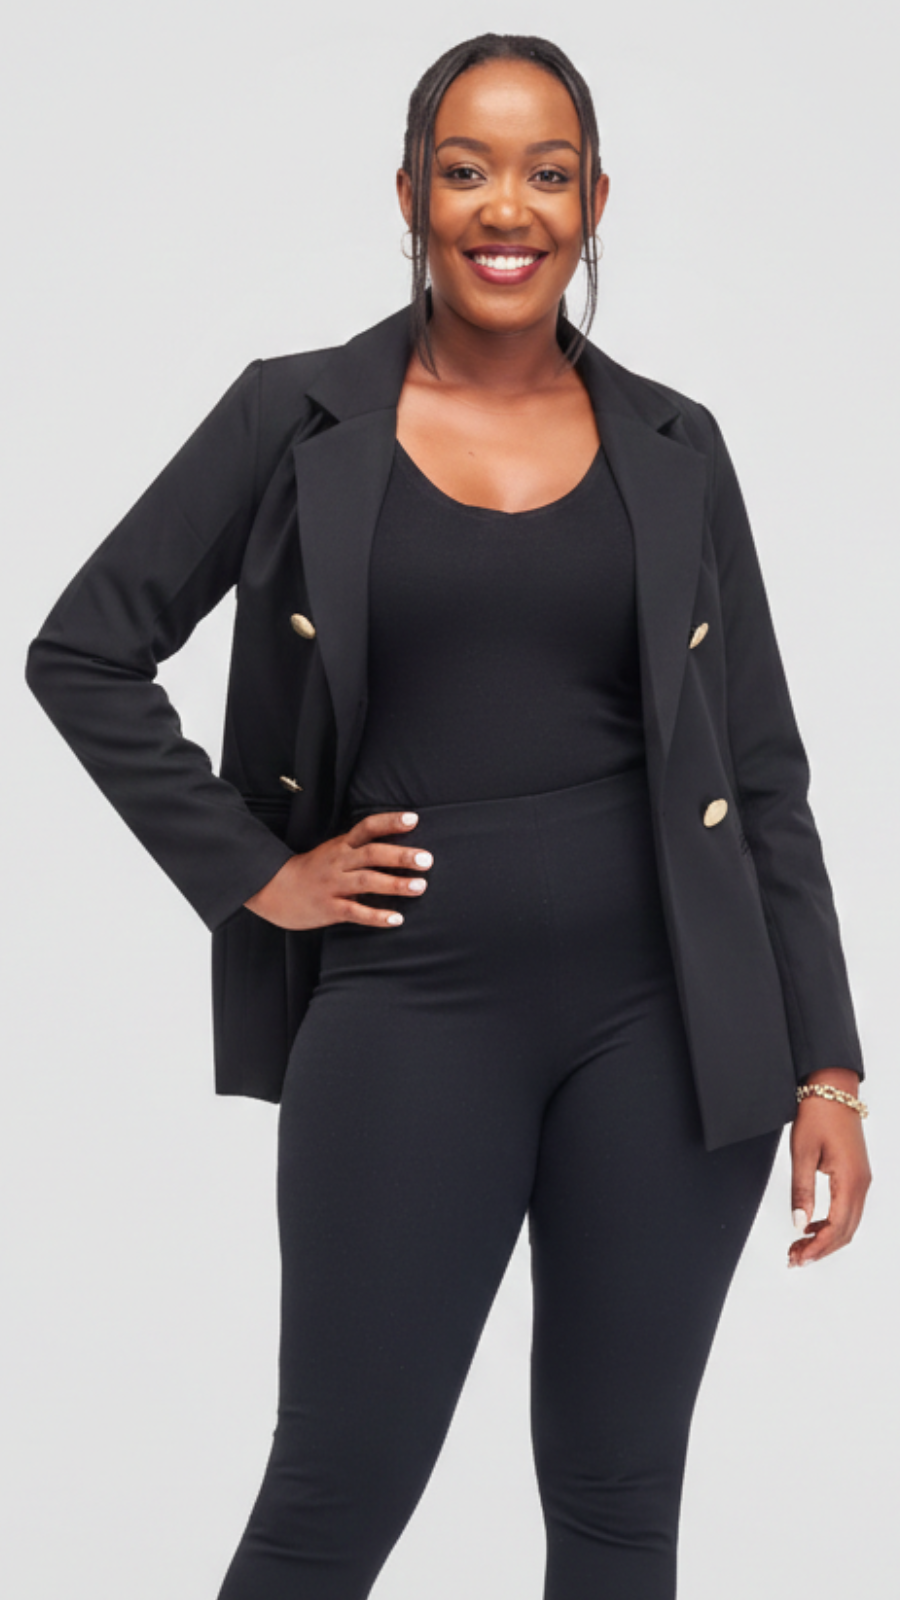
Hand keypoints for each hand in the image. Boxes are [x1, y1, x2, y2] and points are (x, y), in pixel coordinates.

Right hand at [242, 810, 433, 930]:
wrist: (273, 890)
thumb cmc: (312, 871)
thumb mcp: (333, 852)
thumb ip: (360, 850)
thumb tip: (399, 849)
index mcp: (341, 846)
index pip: (367, 827)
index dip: (390, 822)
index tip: (414, 819)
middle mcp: (338, 862)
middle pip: (372, 854)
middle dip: (400, 856)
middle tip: (426, 859)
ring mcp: (333, 885)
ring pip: (367, 882)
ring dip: (395, 884)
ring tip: (420, 886)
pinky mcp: (329, 908)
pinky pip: (356, 912)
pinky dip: (377, 916)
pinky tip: (396, 919)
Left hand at [788, 1067, 871, 1266]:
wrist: (833, 1089)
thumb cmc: (818, 1114)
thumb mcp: (802, 1152)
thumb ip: (801, 1190)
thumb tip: (799, 1223)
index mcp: (850, 1180)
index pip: (837, 1228)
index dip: (817, 1248)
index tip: (797, 1257)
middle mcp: (861, 1184)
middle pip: (846, 1232)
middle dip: (821, 1249)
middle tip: (794, 1257)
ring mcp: (862, 1180)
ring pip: (849, 1223)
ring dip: (826, 1239)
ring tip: (800, 1246)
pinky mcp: (857, 1174)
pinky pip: (848, 1209)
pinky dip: (832, 1224)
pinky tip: (811, 1226)